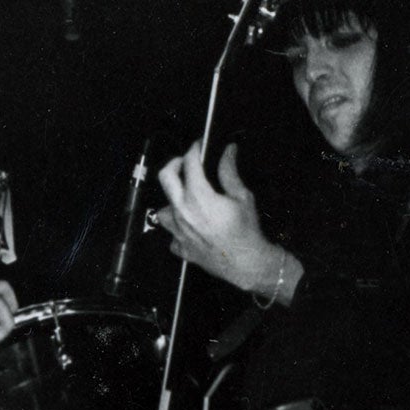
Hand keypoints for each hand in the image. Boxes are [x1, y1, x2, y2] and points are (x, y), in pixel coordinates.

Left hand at [154, 141, 279, 293]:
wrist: (246, 263)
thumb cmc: (246, 232)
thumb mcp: (242, 196)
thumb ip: (229, 172)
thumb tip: (228, 152)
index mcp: (198, 196)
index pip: (189, 162)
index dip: (194, 149)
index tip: (199, 146)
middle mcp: (183, 212)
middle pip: (165, 177)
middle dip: (175, 164)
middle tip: (185, 162)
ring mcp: (178, 231)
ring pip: (163, 209)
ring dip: (172, 201)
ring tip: (186, 200)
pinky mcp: (180, 247)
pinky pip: (172, 234)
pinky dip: (177, 229)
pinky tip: (189, 227)